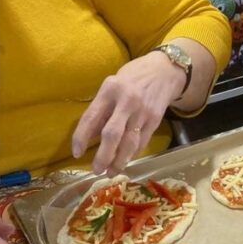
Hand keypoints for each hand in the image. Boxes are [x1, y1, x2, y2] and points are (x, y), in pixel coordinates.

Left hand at [72, 52, 185, 174]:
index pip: (91, 117)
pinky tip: (125, 161)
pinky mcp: (155, 120)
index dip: (82, 137)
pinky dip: (132, 154)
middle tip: (96, 170)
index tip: (77, 153)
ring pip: (129, 143)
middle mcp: (126, 101)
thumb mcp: (112, 85)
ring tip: (110, 172)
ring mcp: (142, 111)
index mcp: (110, 89)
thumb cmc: (132, 77)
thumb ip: (101, 108)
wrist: (165, 71)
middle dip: (103, 156)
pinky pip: (142, 142)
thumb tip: (91, 134)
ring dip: (119, 161)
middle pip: (112, 134)